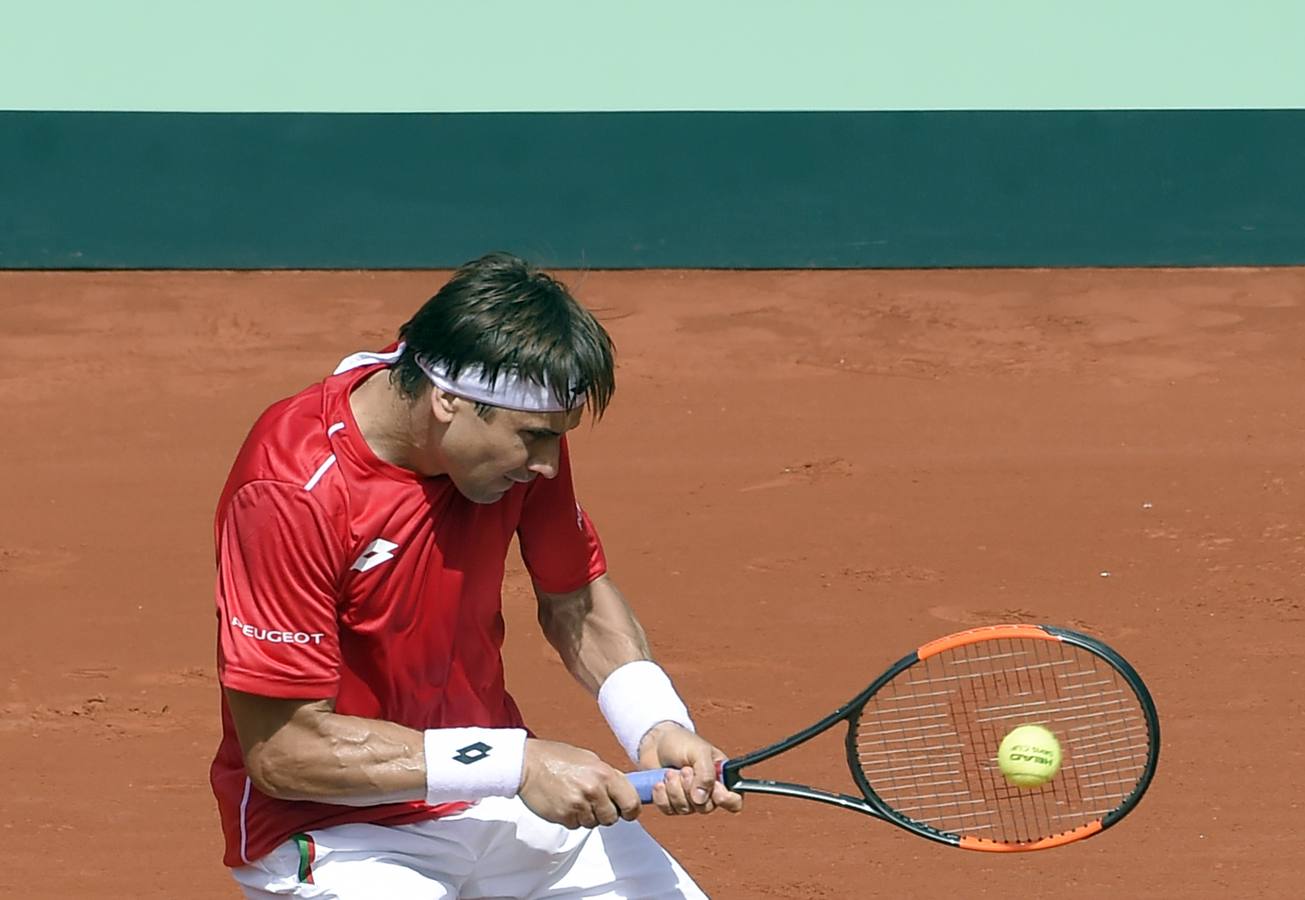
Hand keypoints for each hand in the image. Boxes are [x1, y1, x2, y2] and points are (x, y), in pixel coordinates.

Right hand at [519, 738, 641, 828]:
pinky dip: (573, 818)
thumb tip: (624, 791)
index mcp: (604, 774)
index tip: (628, 811)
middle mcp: (594, 790)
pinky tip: (565, 803)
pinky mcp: (564, 816)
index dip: (631, 810)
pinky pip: (577, 825)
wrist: (527, 764)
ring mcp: (578, 805)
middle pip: (612, 818)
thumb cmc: (557, 757)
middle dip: (606, 812)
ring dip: (588, 815)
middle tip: (595, 801)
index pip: (631, 803)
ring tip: (576, 798)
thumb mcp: (589, 759)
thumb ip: (607, 776)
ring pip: (594, 823)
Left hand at [636, 722, 743, 816]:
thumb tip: (701, 799)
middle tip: (684, 770)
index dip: (727, 800)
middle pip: (706, 808)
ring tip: (670, 772)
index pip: (734, 800)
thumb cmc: (681, 742)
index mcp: (721, 778)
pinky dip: (662, 796)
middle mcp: (707, 792)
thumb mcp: (699, 751)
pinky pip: (669, 810)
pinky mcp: (671, 803)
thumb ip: (706, 773)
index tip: (715, 789)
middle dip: (690, 788)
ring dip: (674, 789)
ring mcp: (689, 799)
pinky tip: (659, 782)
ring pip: (685, 809)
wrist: (655, 742)